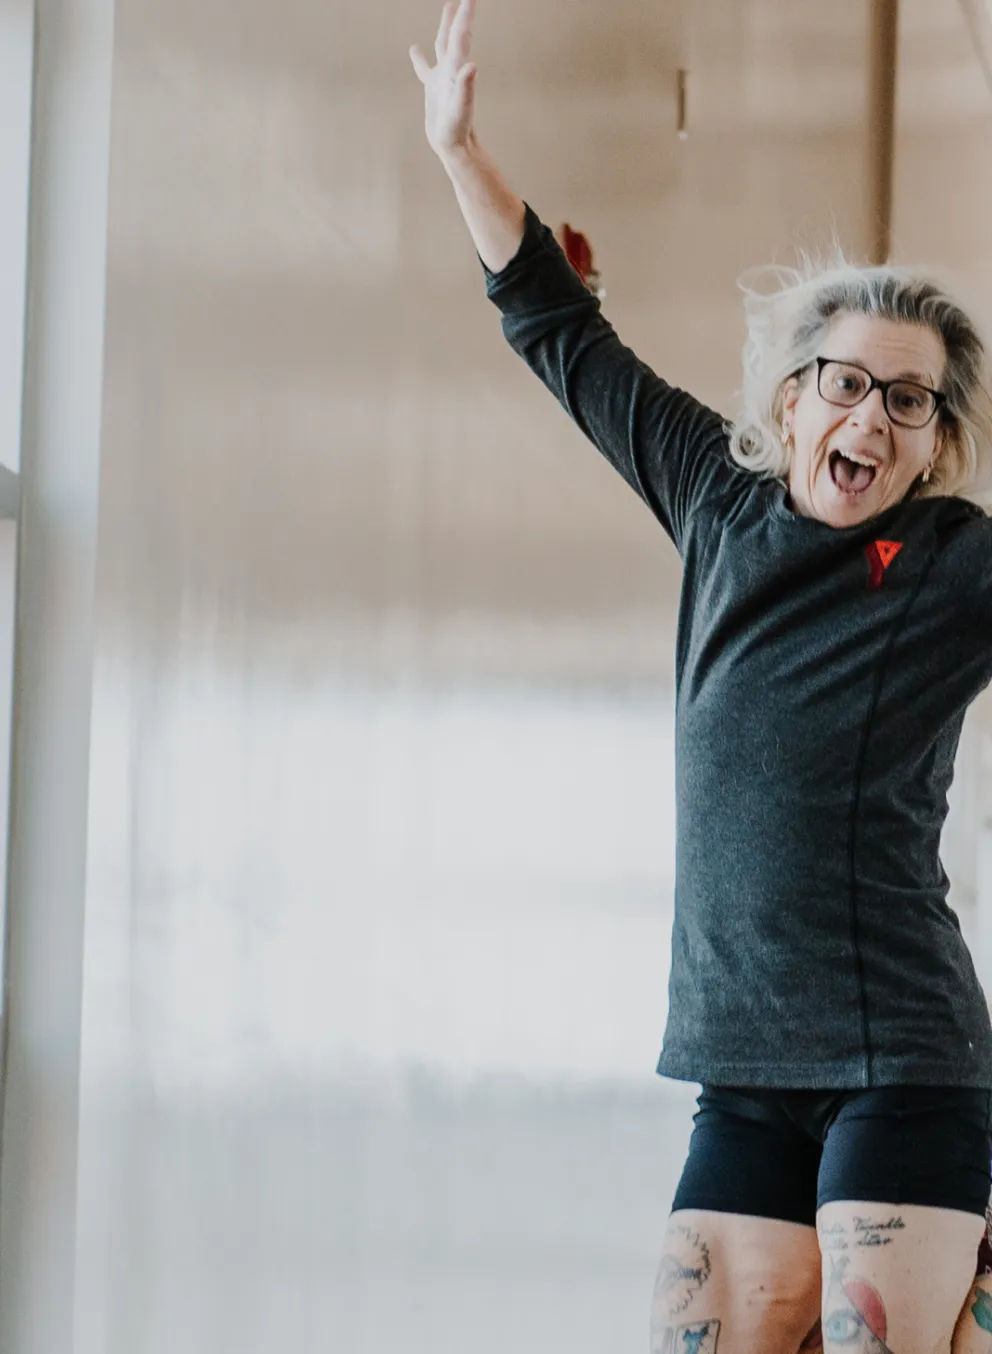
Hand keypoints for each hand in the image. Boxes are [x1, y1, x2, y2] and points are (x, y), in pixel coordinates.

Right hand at [410, 0, 478, 159]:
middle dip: (460, 14)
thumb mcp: (460, 108)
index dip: (464, 14)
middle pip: (455, 34)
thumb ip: (466, 87)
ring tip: (448, 7)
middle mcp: (451, 68)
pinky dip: (419, 58)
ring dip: (445, 25)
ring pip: (442, 44)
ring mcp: (441, 77)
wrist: (453, 145)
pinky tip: (414, 49)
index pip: (460, 35)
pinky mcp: (432, 88)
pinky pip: (424, 67)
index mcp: (456, 69)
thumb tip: (471, 66)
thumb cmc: (457, 130)